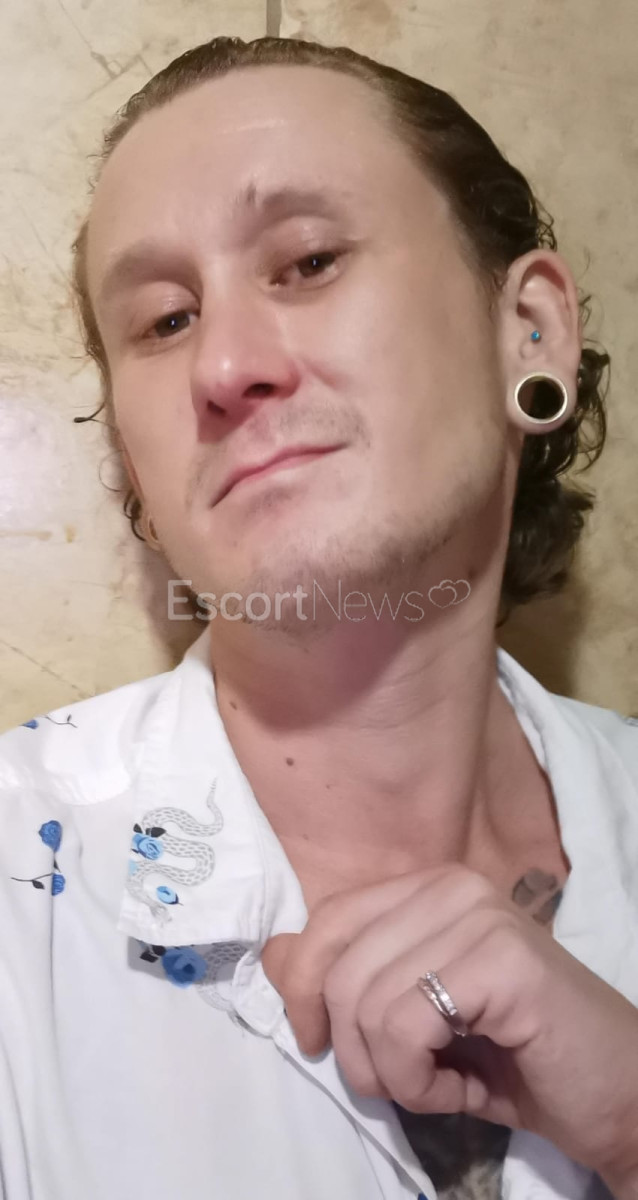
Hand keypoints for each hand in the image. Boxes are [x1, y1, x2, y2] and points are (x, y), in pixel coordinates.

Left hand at [260, 865, 637, 1186]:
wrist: (613, 1095)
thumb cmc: (513, 1058)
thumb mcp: (412, 1015)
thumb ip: (347, 979)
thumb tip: (272, 954)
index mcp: (429, 886)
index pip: (329, 919)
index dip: (304, 988)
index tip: (319, 1043)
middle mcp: (452, 886)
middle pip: (338, 966)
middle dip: (353, 1049)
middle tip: (401, 1082)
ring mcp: (480, 916)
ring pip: (365, 1002)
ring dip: (392, 1074)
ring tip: (441, 1085)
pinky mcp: (502, 959)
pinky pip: (405, 1026)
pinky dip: (419, 1082)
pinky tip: (460, 1089)